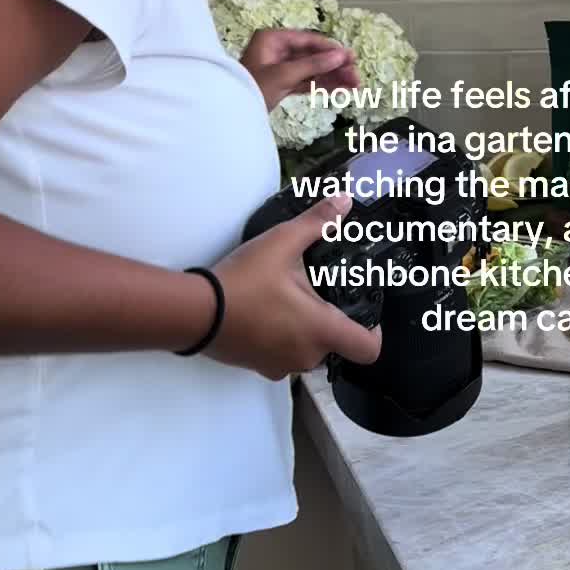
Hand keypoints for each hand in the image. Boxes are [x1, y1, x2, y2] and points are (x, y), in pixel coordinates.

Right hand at [208, 197, 381, 380]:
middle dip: (329, 320)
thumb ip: (317, 223)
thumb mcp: (282, 243)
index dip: (373, 331)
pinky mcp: (259, 368)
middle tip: (315, 292)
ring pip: (307, 350)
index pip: (368, 348)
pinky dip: (280, 338)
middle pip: (336, 344)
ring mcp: (281, 366)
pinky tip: (265, 313)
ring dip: (303, 330)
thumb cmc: (242, 282)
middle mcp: (306, 355)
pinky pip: (282, 356)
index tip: (365, 312)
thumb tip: (344, 202)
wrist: (195, 312)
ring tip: (286, 299)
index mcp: (321, 330)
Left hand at [240, 28, 357, 112]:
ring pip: (312, 70)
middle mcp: (277, 50)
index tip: (351, 58)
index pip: (308, 40)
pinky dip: (322, 86)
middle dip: (335, 67)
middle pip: (313, 56)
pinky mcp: (282, 84)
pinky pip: (306, 82)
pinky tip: (341, 90)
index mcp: (272, 39)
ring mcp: (279, 68)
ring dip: (333, 78)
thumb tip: (341, 55)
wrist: (230, 114)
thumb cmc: (252, 88)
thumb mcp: (284, 75)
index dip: (331, 49)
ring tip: (355, 86)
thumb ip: (314, 65)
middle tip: (356, 76)